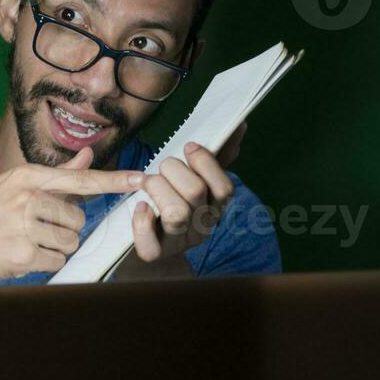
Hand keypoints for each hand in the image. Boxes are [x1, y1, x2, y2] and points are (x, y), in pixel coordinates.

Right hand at [0, 146, 142, 290]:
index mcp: (27, 177)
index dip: (115, 181)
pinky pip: (57, 260)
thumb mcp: (13, 185)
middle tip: (36, 228)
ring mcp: (24, 226)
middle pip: (77, 218)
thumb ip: (56, 174)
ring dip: (56, 246)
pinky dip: (46, 262)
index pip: (80, 178)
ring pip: (70, 240)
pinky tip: (23, 255)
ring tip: (27, 240)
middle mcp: (27, 197)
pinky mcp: (23, 254)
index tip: (142, 179)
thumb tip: (88, 155)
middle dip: (64, 227)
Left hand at [128, 122, 246, 266]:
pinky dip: (142, 221)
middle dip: (173, 169)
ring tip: (147, 182)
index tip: (188, 146)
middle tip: (162, 166)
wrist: (155, 242)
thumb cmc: (176, 199)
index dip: (205, 162)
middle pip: (195, 192)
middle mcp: (203, 226)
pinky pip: (151, 244)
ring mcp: (180, 242)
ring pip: (176, 213)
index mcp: (216, 207)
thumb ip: (219, 153)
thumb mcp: (198, 177)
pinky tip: (140, 207)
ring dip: (156, 188)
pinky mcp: (156, 254)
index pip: (225, 187)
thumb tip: (239, 125)